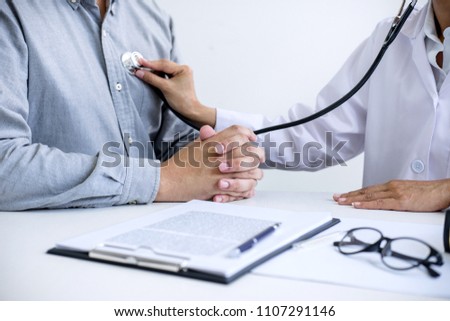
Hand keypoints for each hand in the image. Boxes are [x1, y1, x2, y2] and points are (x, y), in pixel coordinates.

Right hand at [135, 59, 215, 126]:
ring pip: (164, 69)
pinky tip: (151, 75)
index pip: (163, 64)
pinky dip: (158, 75)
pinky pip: (166, 74)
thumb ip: (152, 79)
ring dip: (154, 70)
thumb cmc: (182, 101)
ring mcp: (181, 74)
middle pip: (164, 65)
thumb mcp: (165, 88)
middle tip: (139, 65)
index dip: (150, 63)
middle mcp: (183, 69)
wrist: (190, 111)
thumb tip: (140, 72)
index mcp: (183, 69)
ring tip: (143, 70)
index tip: (139, 62)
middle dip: (151, 66)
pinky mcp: (178, 79)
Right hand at [155, 125, 263, 202]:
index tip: (251, 139)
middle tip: (257, 159)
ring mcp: (220, 172)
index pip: (238, 132)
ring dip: (254, 174)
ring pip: (251, 171)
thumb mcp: (192, 147)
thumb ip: (206, 139)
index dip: (248, 134)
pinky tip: (245, 189)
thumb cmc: (178, 165)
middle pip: (250, 150)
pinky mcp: (218, 187)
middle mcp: (219, 156)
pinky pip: (242, 189)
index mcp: (213, 143)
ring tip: (253, 176)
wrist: (167, 181)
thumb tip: (210, 130)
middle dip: (257, 155)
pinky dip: (246, 190)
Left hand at [334, 179, 449, 211]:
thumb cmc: (429, 194)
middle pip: (365, 191)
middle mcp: (391, 187)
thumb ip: (395, 198)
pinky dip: (366, 204)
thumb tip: (386, 204)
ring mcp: (395, 193)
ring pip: (369, 195)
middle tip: (336, 197)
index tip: (344, 195)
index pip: (369, 189)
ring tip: (341, 201)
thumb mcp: (408, 194)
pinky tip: (356, 204)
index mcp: (392, 186)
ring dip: (352, 198)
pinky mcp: (400, 201)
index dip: (355, 192)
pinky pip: (380, 203)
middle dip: (349, 194)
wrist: (443, 190)